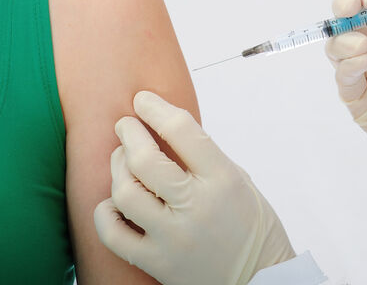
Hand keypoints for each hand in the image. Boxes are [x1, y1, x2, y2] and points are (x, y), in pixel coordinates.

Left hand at [94, 91, 294, 284]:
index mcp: (222, 179)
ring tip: (122, 162)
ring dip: (117, 169)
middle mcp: (196, 207)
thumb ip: (204, 158)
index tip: (142, 100)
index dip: (155, 108)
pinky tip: (113, 203)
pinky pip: (114, 234)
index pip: (181, 130)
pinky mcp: (158, 263)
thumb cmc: (251, 227)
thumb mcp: (239, 181)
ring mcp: (174, 237)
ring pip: (125, 193)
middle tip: (126, 125)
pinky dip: (105, 213)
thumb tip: (163, 129)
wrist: (261, 280)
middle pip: (144, 159)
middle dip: (128, 133)